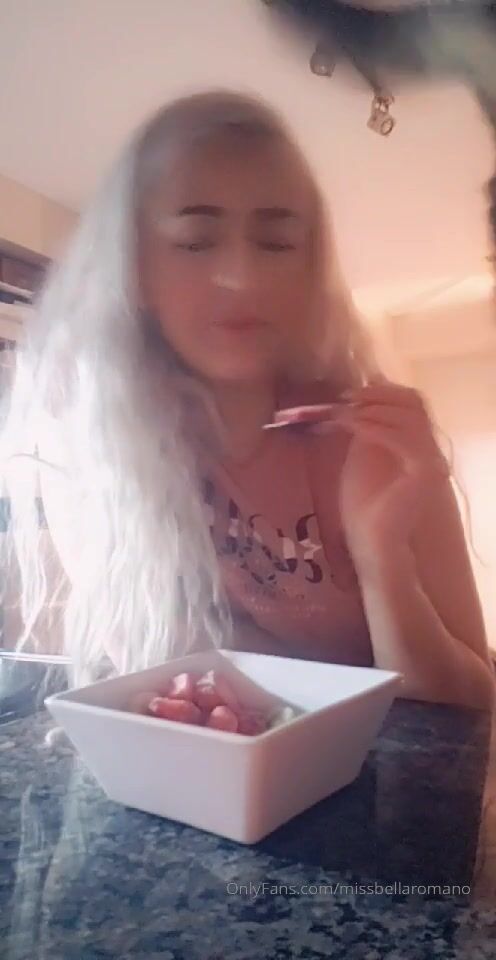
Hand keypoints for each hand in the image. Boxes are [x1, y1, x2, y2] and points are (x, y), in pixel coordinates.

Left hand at [275, 380, 450, 562]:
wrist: (371, 542)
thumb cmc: (364, 506)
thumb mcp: (360, 458)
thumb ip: (366, 430)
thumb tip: (361, 400)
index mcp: (416, 445)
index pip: (410, 404)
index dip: (382, 391)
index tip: (351, 392)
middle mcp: (429, 450)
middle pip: (414, 403)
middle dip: (379, 394)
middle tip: (348, 397)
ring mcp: (431, 461)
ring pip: (410, 416)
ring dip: (374, 409)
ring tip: (347, 413)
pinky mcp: (426, 472)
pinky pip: (404, 438)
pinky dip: (377, 428)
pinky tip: (354, 427)